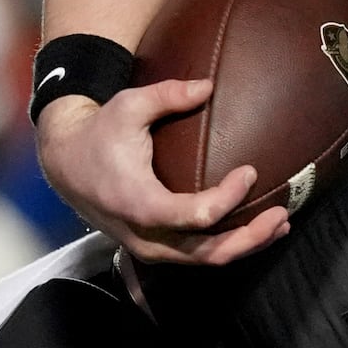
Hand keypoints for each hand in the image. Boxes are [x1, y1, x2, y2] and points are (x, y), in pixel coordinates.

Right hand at [36, 79, 291, 264]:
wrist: (65, 163)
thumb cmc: (99, 132)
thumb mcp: (128, 106)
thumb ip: (167, 94)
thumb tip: (208, 86)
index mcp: (139, 203)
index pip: (195, 216)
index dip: (229, 197)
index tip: (250, 170)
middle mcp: (145, 235)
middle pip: (208, 252)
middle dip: (250, 236)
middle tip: (282, 212)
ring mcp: (150, 247)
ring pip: (206, 261)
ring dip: (247, 245)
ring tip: (280, 224)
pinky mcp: (156, 248)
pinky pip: (197, 257)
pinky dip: (230, 246)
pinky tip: (258, 230)